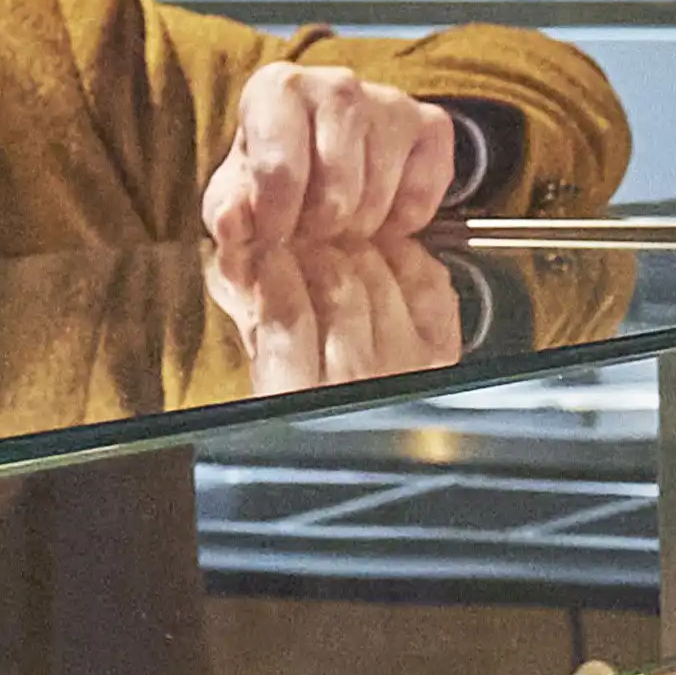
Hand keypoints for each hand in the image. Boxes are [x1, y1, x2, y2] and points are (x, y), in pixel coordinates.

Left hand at [201, 61, 466, 246]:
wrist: (324, 151)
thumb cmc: (272, 172)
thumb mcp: (235, 195)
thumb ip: (226, 214)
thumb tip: (233, 223)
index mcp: (277, 88)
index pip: (281, 173)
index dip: (275, 223)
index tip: (272, 236)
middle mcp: (337, 83)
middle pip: (336, 195)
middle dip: (318, 230)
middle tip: (308, 228)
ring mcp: (390, 101)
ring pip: (377, 203)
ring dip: (357, 231)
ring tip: (338, 221)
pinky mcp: (432, 125)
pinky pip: (420, 201)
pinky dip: (399, 225)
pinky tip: (377, 212)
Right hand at [207, 236, 469, 397]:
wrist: (364, 437)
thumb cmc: (305, 398)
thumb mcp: (261, 362)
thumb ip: (247, 307)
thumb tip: (236, 256)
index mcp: (302, 394)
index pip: (289, 315)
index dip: (274, 269)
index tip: (266, 247)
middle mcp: (360, 384)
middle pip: (338, 286)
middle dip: (314, 250)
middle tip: (302, 236)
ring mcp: (407, 367)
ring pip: (379, 274)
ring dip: (354, 248)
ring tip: (337, 246)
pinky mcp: (439, 351)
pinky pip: (425, 280)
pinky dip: (403, 258)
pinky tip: (382, 258)